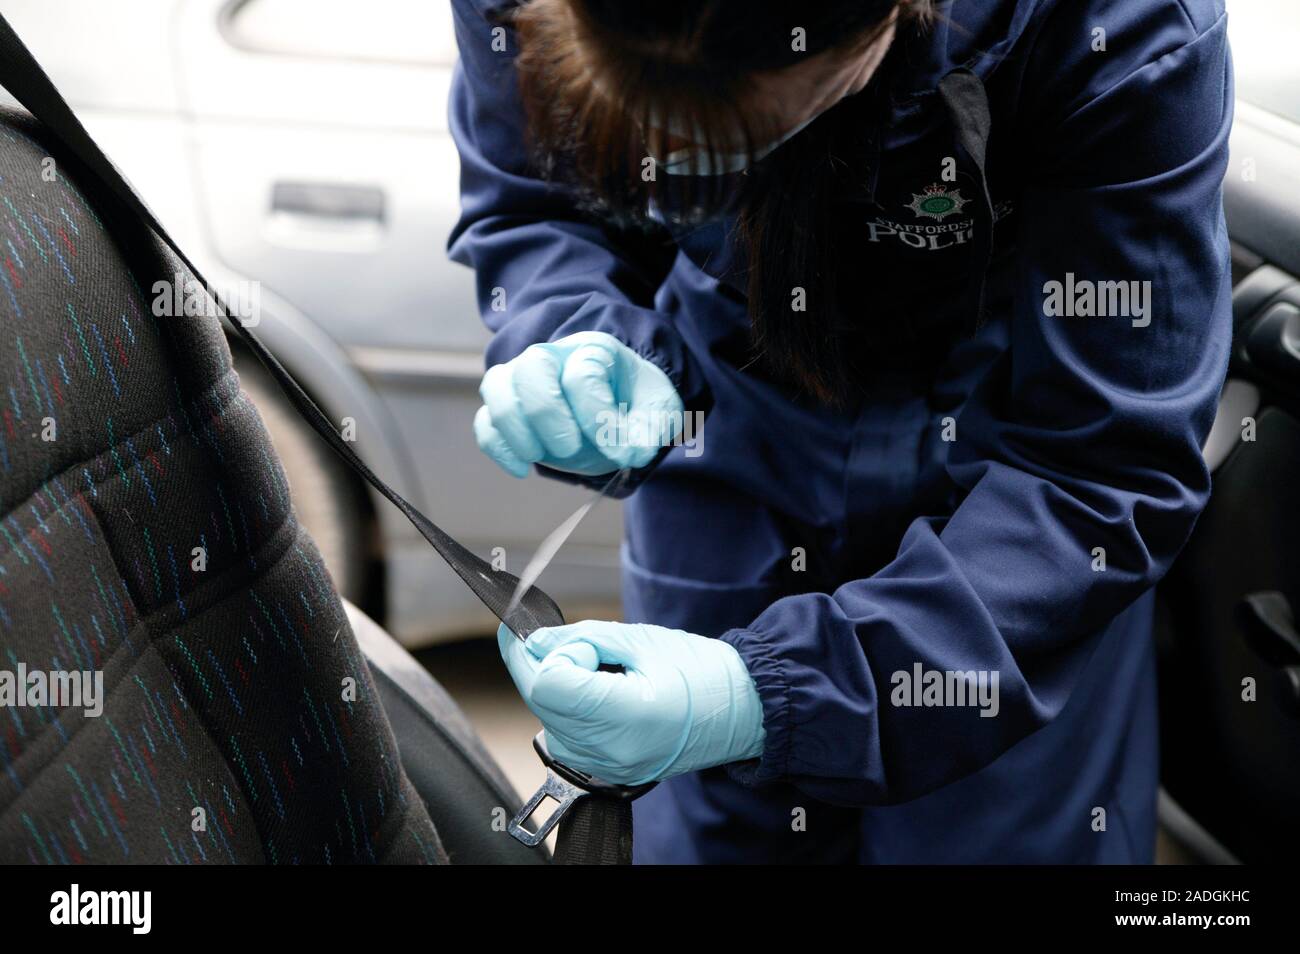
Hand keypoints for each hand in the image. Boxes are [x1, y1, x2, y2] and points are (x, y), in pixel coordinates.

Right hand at [474, 331, 682, 476]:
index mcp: (593, 351)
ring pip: (498, 387)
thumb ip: (650, 430)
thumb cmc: (636, 401)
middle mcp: (552, 357)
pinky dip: (497, 446)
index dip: (599, 419)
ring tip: (539, 457)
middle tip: (569, 448)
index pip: (582, 376)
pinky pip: (486, 421)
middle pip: (531, 368)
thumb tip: (632, 453)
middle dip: (547, 413)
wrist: (618, 402)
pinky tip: (521, 469)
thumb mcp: (658, 410)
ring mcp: (524, 380)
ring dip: (515, 428)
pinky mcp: (509, 408)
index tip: (623, 453)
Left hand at [497, 620, 765, 784]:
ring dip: (559, 686)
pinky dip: (570, 708)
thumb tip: (535, 640)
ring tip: (605, 674)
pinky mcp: (603, 771)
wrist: (741, 713)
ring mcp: (605, 766)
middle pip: (539, 700)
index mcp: (625, 715)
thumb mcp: (643, 640)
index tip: (583, 643)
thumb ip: (583, 638)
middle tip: (588, 647)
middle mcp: (609, 750)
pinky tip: (601, 694)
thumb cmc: (704, 673)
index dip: (556, 652)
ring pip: (546, 717)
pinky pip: (564, 735)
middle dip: (549, 664)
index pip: (547, 682)